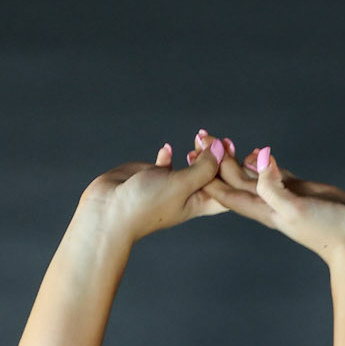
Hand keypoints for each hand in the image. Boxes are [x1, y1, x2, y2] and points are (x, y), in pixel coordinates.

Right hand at [78, 140, 225, 244]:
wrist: (110, 209)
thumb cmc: (146, 204)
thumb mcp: (181, 185)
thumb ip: (203, 168)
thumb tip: (221, 149)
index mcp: (200, 203)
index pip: (227, 189)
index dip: (234, 171)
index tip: (233, 149)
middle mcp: (188, 195)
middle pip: (212, 175)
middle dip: (218, 156)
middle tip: (217, 137)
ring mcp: (171, 185)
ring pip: (192, 166)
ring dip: (198, 152)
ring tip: (199, 136)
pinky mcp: (154, 176)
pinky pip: (167, 163)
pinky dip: (169, 155)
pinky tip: (167, 149)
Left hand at [204, 139, 344, 263]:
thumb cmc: (327, 229)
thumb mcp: (297, 208)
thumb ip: (275, 186)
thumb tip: (259, 158)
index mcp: (263, 211)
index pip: (227, 192)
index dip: (209, 173)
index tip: (194, 152)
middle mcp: (269, 205)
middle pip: (235, 181)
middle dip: (217, 160)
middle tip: (202, 135)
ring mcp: (284, 197)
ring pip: (252, 176)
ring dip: (236, 159)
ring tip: (223, 141)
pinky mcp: (299, 191)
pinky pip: (274, 175)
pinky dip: (263, 163)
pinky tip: (256, 154)